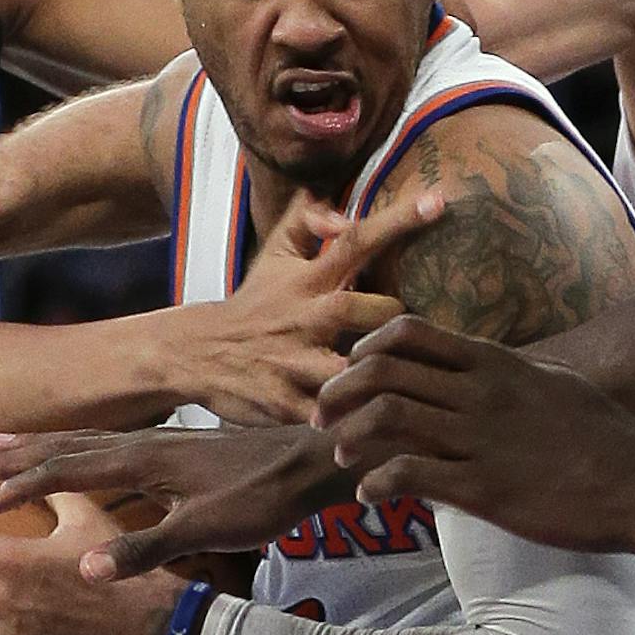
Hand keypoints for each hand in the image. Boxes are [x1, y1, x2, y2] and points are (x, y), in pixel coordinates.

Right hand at [0, 423, 354, 582]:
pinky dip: (82, 446)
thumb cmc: (263, 498)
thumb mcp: (205, 530)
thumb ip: (146, 549)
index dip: (24, 485)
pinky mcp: (178, 447)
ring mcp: (162, 442)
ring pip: (88, 440)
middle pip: (69, 446)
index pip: (68, 470)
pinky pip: (112, 443)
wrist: (313, 461)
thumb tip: (87, 569)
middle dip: (19, 456)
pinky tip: (82, 454)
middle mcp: (146, 443)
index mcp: (144, 460)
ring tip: (6, 443)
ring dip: (44, 445)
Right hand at [183, 188, 444, 424]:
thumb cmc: (256, 302)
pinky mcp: (282, 403)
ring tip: (410, 388)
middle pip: (358, 309)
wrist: (195, 352)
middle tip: (421, 332)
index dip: (396, 221)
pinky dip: (352, 425)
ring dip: (375, 378)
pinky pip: (326, 417)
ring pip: (343, 372)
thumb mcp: (274, 254)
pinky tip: (381, 432)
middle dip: (393, 319)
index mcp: (308, 279)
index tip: (439, 202)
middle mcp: (302, 317)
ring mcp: (290, 362)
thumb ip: (307, 219)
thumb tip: (342, 209)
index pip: (355, 241)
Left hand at [315, 315, 634, 555]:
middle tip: (322, 417)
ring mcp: (480, 440)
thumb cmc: (604, 435)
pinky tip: (370, 495)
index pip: (408, 334)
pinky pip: (409, 474)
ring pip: (385, 419)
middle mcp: (480, 393)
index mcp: (495, 364)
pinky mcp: (485, 489)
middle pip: (382, 372)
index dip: (365, 349)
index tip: (350, 372)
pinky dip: (376, 482)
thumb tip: (479, 368)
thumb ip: (508, 373)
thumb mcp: (553, 382)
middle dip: (338, 393)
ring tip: (342, 456)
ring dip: (349, 437)